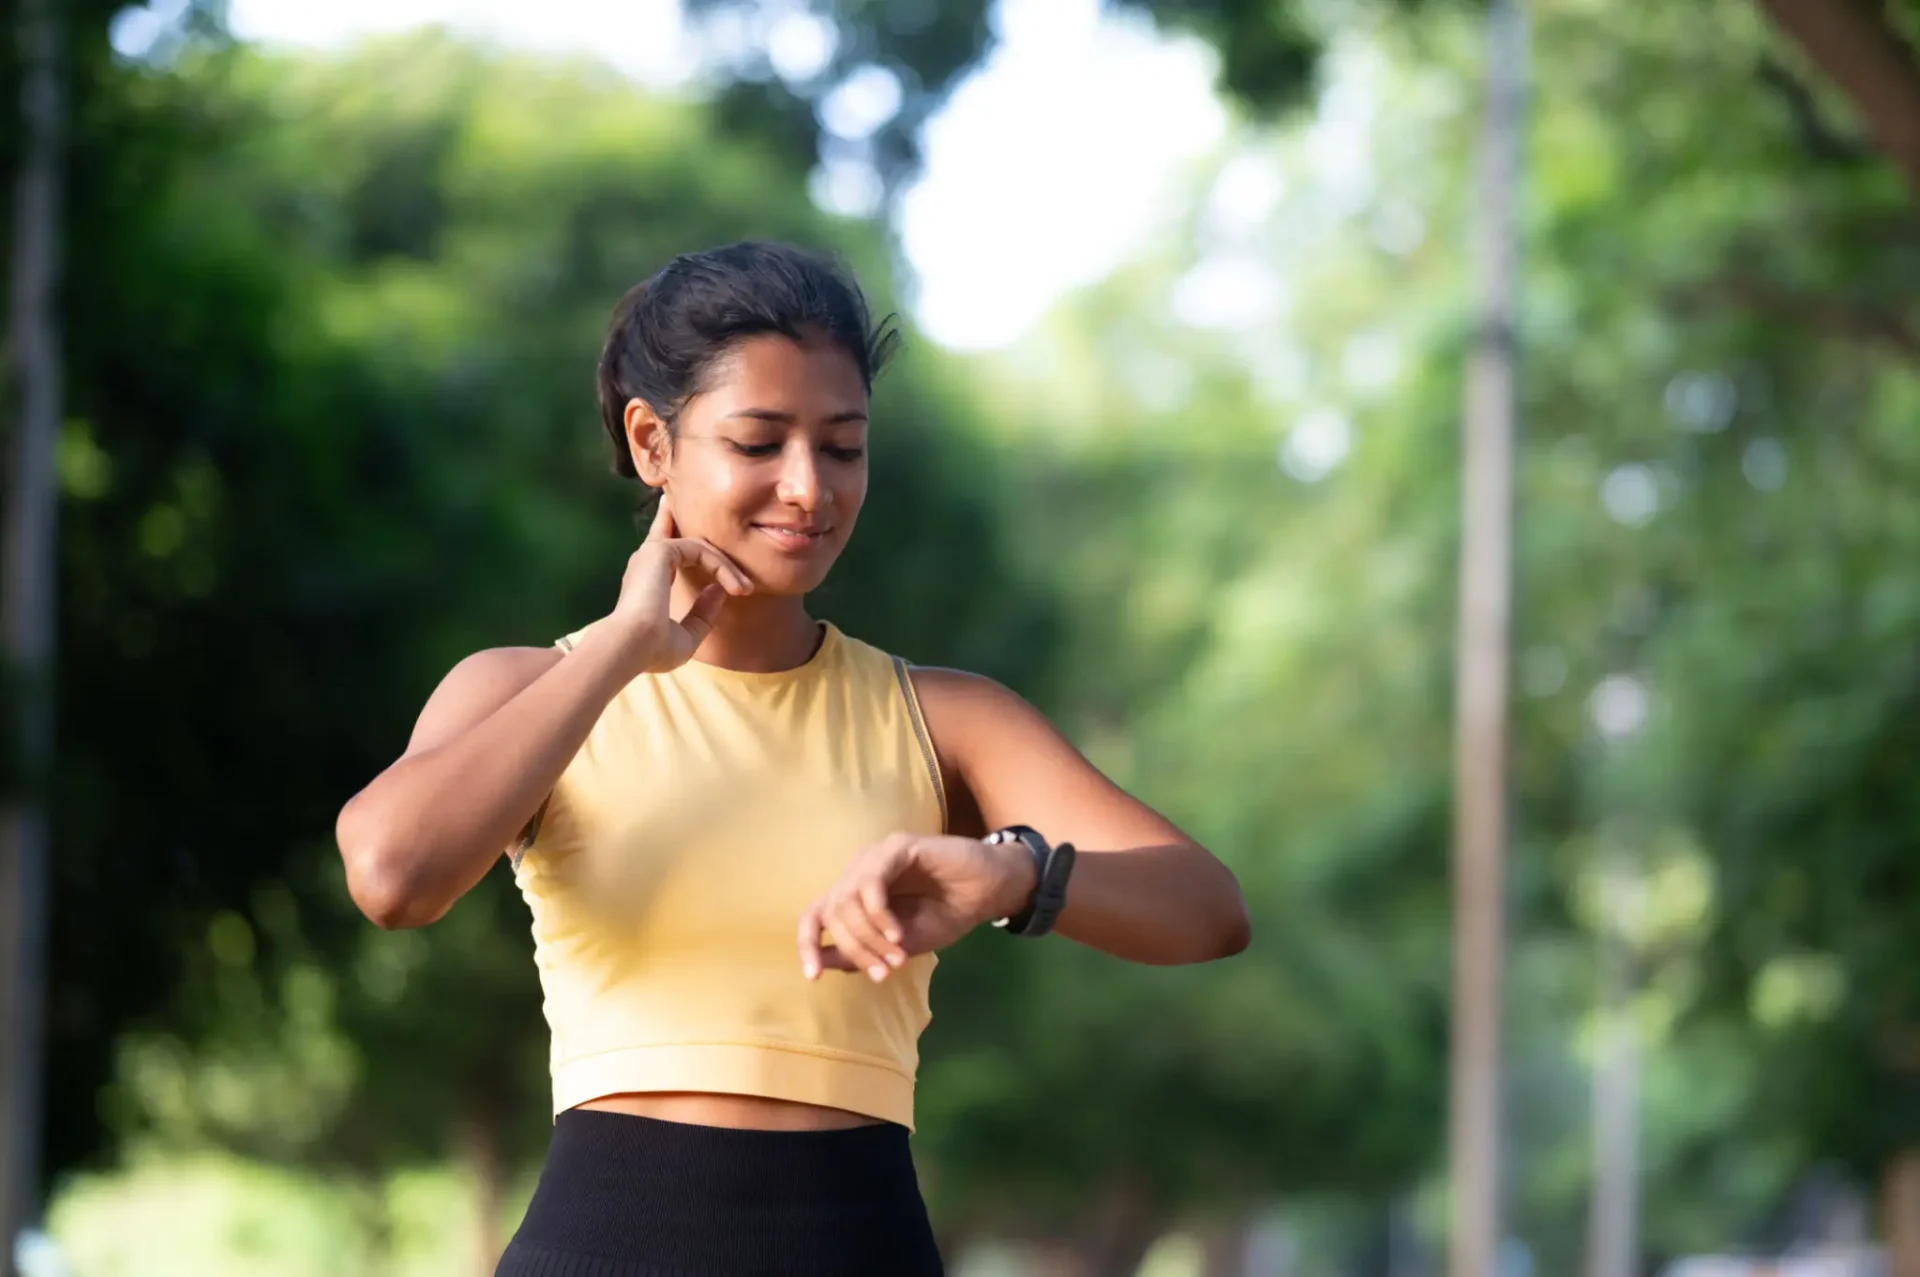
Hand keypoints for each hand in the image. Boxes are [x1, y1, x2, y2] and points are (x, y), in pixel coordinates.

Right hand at [607, 496, 751, 674]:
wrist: (633, 645)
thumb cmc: (653, 649)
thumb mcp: (686, 635)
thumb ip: (702, 614)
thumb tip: (720, 590)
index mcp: (645, 582)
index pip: (663, 555)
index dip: (676, 541)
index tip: (694, 539)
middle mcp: (646, 563)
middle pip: (667, 530)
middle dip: (683, 518)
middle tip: (692, 505)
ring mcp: (652, 554)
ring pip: (697, 545)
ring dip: (725, 566)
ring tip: (745, 589)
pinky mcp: (661, 551)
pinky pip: (700, 549)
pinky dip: (721, 567)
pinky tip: (735, 587)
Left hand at [796, 832, 1038, 980]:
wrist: (989, 890)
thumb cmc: (946, 914)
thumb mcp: (898, 945)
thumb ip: (861, 951)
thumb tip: (822, 965)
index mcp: (854, 892)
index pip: (814, 914)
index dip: (807, 944)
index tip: (813, 976)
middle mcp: (858, 870)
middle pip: (831, 912)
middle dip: (856, 949)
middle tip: (885, 970)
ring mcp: (876, 856)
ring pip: (847, 900)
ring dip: (869, 936)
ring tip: (898, 955)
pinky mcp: (897, 847)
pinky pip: (871, 883)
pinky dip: (880, 915)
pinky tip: (899, 934)